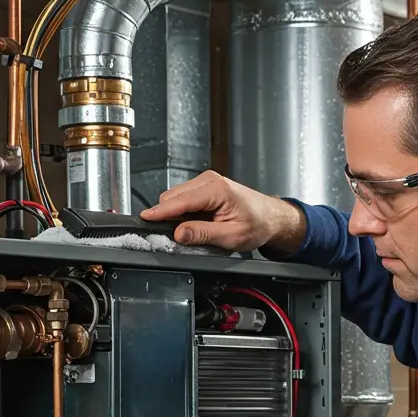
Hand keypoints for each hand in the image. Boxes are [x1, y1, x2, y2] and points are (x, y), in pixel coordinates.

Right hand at [138, 170, 306, 252]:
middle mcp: (210, 181)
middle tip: (174, 235)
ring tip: (193, 229)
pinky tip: (195, 222)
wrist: (271, 217)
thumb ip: (203, 234)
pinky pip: (183, 198)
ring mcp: (206, 182)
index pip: (181, 200)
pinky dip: (183, 211)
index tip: (146, 218)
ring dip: (176, 214)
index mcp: (217, 190)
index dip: (161, 211)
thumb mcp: (231, 236)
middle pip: (173, 197)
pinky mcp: (204, 187)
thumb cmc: (257, 224)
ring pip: (176, 197)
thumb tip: (180, 233)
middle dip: (168, 215)